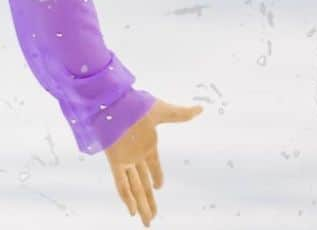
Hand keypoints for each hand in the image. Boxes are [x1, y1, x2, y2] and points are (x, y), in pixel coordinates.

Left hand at [104, 97, 203, 225]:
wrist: (115, 99)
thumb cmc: (138, 103)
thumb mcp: (162, 111)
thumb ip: (181, 114)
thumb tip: (200, 109)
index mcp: (148, 145)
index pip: (154, 166)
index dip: (157, 177)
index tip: (160, 187)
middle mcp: (137, 156)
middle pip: (145, 184)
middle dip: (150, 201)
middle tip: (153, 218)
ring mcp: (126, 159)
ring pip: (135, 188)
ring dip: (141, 205)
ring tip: (148, 222)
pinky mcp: (115, 161)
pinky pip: (121, 183)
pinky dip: (127, 198)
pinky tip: (133, 212)